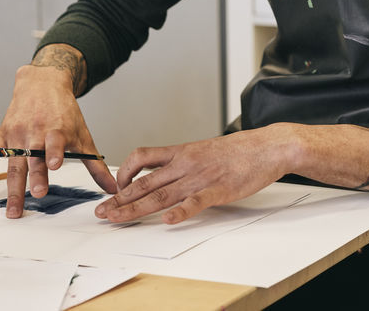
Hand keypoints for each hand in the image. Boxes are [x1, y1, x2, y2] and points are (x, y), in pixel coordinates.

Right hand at [0, 62, 117, 217]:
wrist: (43, 83)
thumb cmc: (65, 112)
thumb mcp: (83, 135)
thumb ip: (95, 164)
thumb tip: (114, 189)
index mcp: (56, 129)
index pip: (56, 142)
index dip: (55, 152)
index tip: (55, 164)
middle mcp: (35, 132)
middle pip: (34, 157)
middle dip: (35, 175)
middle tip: (37, 194)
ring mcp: (17, 134)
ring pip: (14, 163)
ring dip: (13, 186)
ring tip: (13, 208)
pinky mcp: (3, 134)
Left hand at [94, 127, 291, 224]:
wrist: (267, 146)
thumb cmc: (239, 150)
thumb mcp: (204, 149)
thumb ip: (184, 161)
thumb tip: (165, 174)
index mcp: (181, 152)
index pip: (142, 158)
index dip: (123, 173)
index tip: (113, 188)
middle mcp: (186, 164)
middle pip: (145, 182)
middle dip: (120, 198)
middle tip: (102, 211)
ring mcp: (201, 177)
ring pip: (161, 194)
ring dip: (136, 209)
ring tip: (117, 219)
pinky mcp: (218, 190)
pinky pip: (195, 202)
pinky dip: (180, 213)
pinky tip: (167, 222)